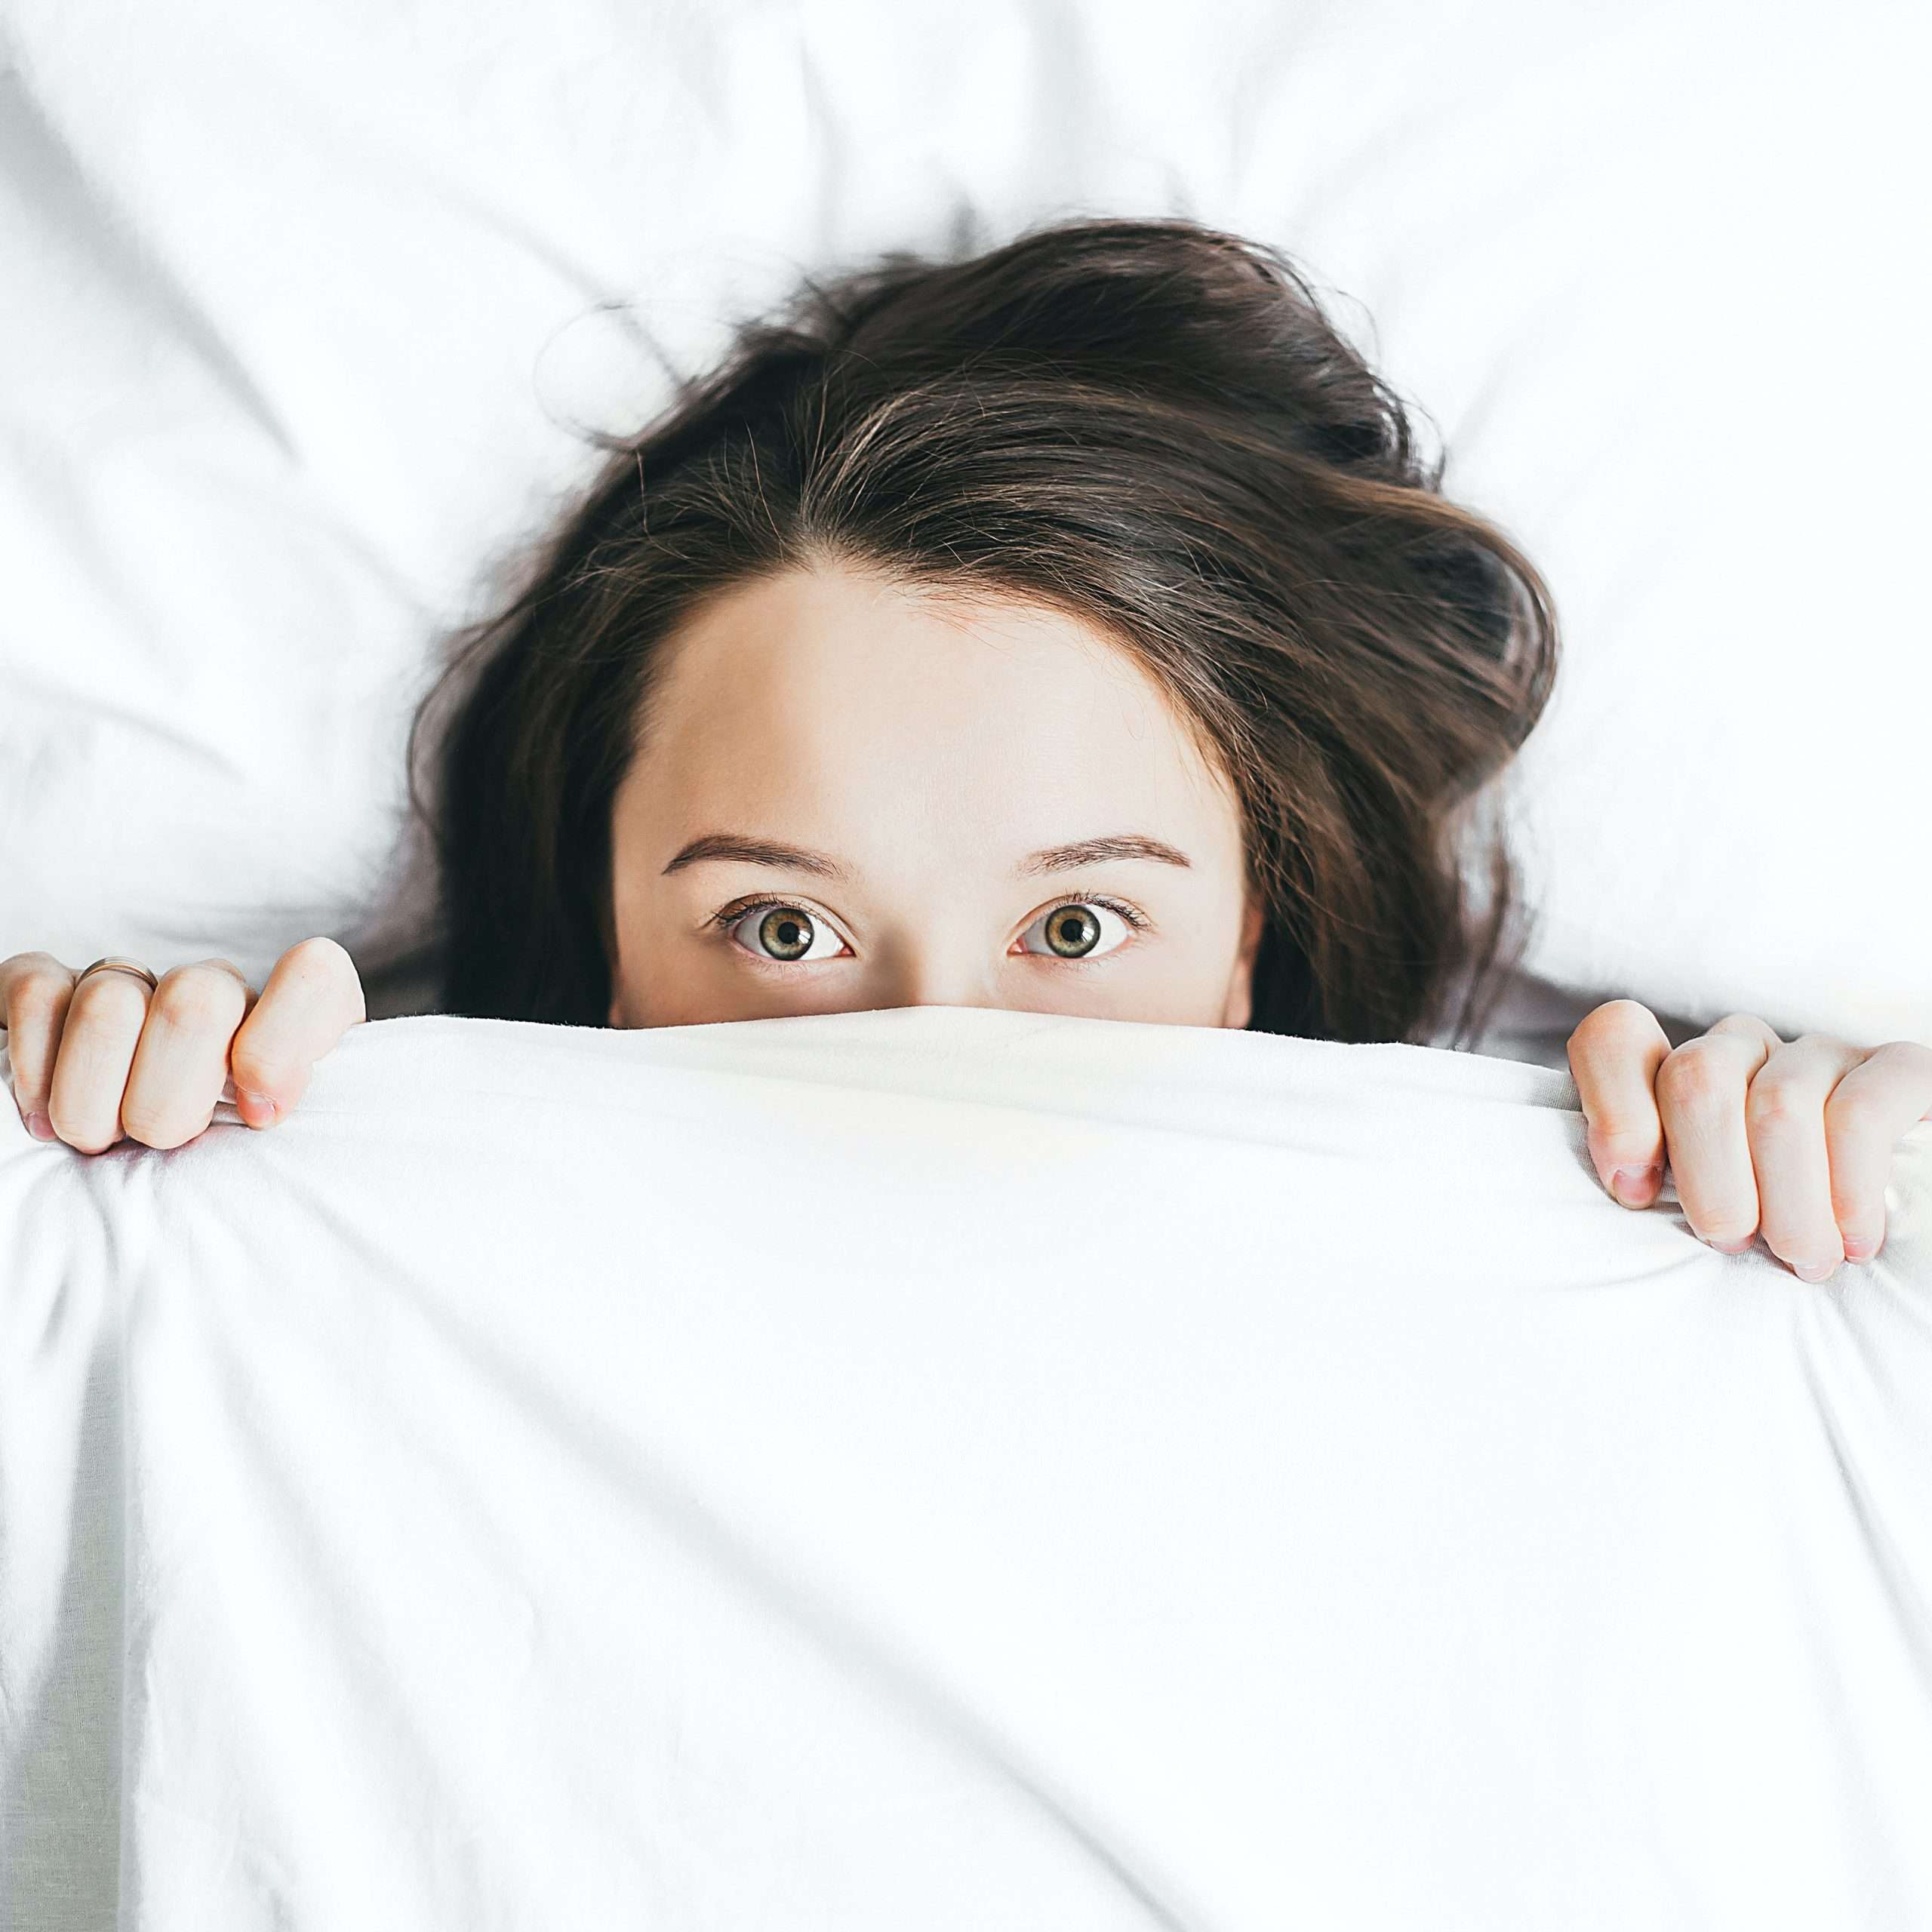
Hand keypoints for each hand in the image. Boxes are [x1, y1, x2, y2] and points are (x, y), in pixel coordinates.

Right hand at [1, 938, 365, 1153]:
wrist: (139, 1166)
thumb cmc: (231, 1168)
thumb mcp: (285, 1158)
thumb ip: (295, 1130)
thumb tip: (263, 1111)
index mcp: (293, 1020)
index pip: (314, 977)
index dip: (281, 1045)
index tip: (259, 1117)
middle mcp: (217, 989)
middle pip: (197, 1002)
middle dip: (168, 1101)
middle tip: (162, 1143)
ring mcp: (134, 982)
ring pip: (110, 1004)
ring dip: (95, 1101)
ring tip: (102, 1141)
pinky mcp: (53, 989)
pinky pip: (37, 995)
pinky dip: (35, 1069)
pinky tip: (44, 1118)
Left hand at [1567, 1000, 1931, 1281]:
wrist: (1896, 1234)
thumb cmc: (1769, 1238)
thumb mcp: (1696, 1214)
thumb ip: (1649, 1186)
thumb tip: (1629, 1189)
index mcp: (1678, 1075)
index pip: (1616, 1038)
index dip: (1614, 1109)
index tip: (1635, 1193)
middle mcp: (1745, 1049)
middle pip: (1696, 1077)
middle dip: (1710, 1178)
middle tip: (1732, 1243)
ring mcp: (1820, 1054)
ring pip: (1778, 1106)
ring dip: (1787, 1202)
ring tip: (1803, 1259)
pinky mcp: (1899, 1071)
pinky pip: (1860, 1113)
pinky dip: (1850, 1187)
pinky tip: (1855, 1239)